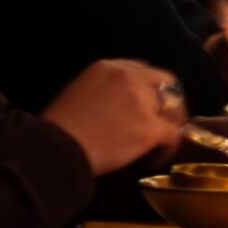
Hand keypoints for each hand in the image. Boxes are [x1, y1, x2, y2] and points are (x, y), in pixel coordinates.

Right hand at [42, 59, 185, 176]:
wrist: (54, 150)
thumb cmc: (58, 131)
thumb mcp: (78, 94)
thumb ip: (104, 92)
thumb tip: (119, 109)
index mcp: (107, 67)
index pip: (143, 70)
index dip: (150, 90)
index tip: (150, 106)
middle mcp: (128, 77)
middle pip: (166, 83)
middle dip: (169, 103)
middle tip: (165, 123)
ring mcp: (141, 101)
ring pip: (172, 110)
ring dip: (169, 127)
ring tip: (158, 145)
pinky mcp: (149, 127)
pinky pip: (172, 136)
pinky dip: (167, 150)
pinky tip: (153, 160)